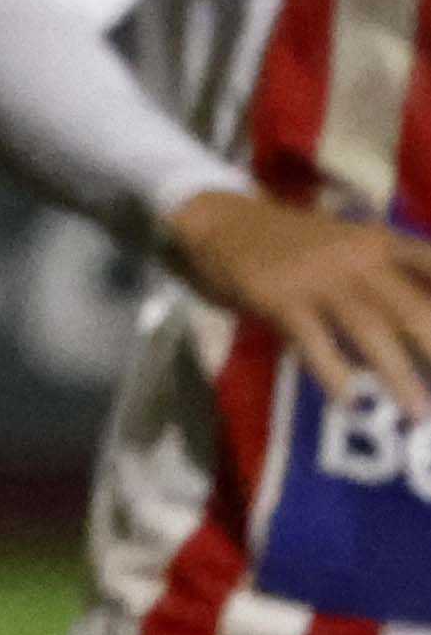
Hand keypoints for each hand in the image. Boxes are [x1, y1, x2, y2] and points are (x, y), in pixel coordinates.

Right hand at [168, 189, 430, 415]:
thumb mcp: (356, 243)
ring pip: (370, 330)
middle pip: (414, 308)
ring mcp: (320, 279)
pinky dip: (333, 375)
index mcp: (384, 243)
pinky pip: (314, 343)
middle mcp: (360, 259)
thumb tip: (427, 325)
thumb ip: (396, 272)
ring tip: (418, 412)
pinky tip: (350, 402)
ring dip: (398, 375)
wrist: (224, 222)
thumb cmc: (299, 242)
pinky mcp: (281, 299)